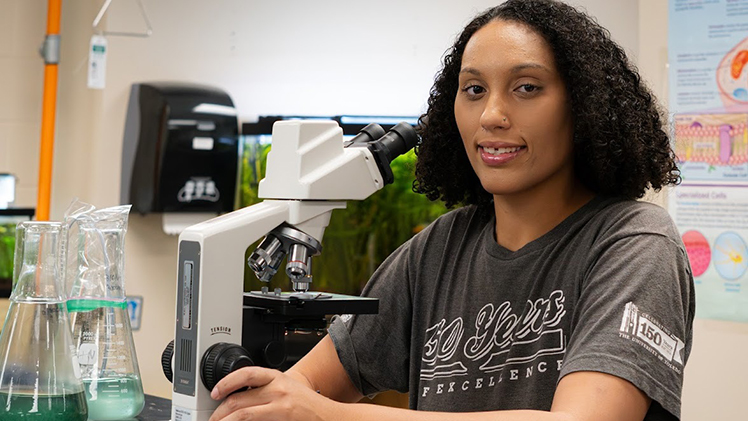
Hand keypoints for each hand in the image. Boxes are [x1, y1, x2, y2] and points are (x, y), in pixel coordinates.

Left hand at [209, 366, 335, 420]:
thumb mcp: (286, 388)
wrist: (328, 415)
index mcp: (276, 377)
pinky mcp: (283, 418)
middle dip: (219, 412)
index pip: (245, 373)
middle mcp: (277, 389)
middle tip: (212, 418)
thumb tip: (240, 398)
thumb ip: (265, 389)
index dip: (226, 383)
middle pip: (239, 398)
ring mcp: (280, 405)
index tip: (214, 392)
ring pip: (243, 414)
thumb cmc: (306, 404)